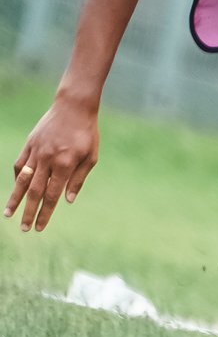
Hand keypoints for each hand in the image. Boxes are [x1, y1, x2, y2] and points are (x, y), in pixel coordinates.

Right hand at [6, 95, 99, 230]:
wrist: (74, 106)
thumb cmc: (86, 133)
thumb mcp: (90, 156)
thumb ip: (78, 179)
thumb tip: (67, 201)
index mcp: (65, 165)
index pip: (52, 195)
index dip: (45, 213)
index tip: (39, 227)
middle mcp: (48, 160)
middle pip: (35, 192)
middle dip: (28, 212)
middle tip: (24, 229)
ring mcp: (37, 152)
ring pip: (22, 180)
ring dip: (15, 199)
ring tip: (8, 214)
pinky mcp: (30, 144)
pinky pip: (20, 164)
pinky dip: (17, 177)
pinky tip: (16, 187)